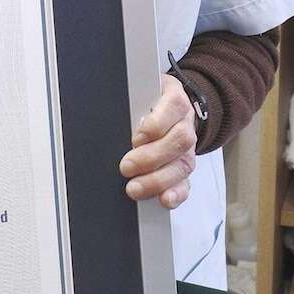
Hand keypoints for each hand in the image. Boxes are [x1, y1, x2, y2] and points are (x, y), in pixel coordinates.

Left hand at [118, 75, 196, 208]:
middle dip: (151, 157)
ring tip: (135, 188)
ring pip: (183, 164)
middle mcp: (184, 122)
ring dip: (158, 179)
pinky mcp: (184, 167)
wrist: (165, 107)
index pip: (173, 105)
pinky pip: (186, 182)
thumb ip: (129, 102)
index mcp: (173, 98)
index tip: (137, 137)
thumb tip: (106, 117)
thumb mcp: (137, 94)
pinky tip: (163, 199)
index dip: (156, 124)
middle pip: (179, 139)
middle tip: (127, 166)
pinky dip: (175, 193)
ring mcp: (188, 147)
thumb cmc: (145, 101)